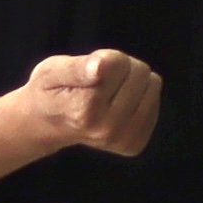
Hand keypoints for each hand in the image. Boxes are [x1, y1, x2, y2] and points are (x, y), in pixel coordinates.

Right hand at [13, 49, 163, 160]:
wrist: (46, 125)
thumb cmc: (49, 91)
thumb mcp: (51, 71)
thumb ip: (76, 68)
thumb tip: (101, 67)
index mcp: (84, 110)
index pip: (119, 64)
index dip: (104, 58)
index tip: (88, 69)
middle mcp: (106, 130)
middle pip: (140, 73)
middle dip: (121, 68)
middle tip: (98, 80)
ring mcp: (122, 140)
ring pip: (152, 85)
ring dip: (132, 81)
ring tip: (108, 91)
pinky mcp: (134, 144)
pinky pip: (156, 102)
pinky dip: (140, 97)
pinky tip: (117, 104)